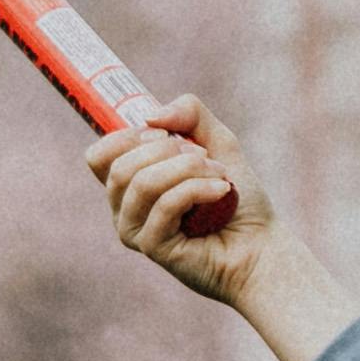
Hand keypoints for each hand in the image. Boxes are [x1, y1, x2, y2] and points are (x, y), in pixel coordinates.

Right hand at [86, 97, 359, 360]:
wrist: (261, 244)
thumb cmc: (237, 197)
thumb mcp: (216, 141)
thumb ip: (188, 114)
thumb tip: (150, 117)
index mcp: (129, 185)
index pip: (98, 157)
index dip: (127, 137)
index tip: (166, 136)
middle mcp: (123, 209)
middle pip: (120, 167)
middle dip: (169, 151)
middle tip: (205, 158)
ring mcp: (135, 231)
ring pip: (142, 182)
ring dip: (188, 169)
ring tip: (219, 176)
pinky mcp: (153, 247)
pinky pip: (167, 203)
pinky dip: (199, 188)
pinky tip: (222, 192)